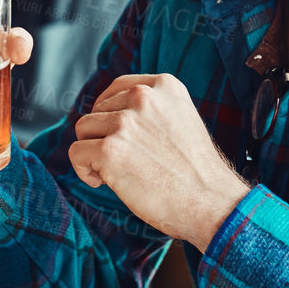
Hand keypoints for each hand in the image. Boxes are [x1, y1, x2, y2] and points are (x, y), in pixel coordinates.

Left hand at [69, 74, 248, 251]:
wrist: (211, 202)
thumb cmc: (196, 170)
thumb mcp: (181, 119)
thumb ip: (151, 109)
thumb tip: (112, 113)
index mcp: (164, 85)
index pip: (117, 88)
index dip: (112, 114)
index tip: (120, 136)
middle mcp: (143, 97)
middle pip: (97, 110)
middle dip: (104, 135)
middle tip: (127, 161)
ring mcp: (126, 122)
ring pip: (83, 129)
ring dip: (93, 151)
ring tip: (117, 171)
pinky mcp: (110, 150)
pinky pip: (76, 153)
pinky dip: (84, 170)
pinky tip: (104, 181)